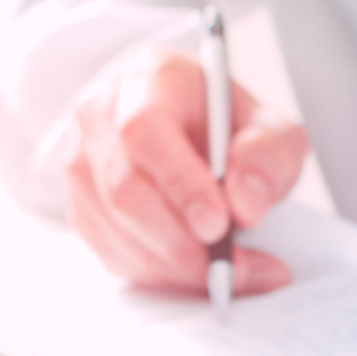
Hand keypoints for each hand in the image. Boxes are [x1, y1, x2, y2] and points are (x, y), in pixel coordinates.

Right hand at [65, 45, 307, 291]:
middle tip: (233, 267)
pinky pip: (115, 255)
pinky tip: (200, 271)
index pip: (144, 131)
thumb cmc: (232, 131)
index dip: (179, 184)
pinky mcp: (83, 208)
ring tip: (232, 274)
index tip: (218, 225)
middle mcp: (102, 116)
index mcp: (148, 79)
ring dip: (177, 267)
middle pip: (124, 192)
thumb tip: (244, 204)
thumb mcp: (274, 131)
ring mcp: (82, 163)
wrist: (200, 137)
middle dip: (182, 243)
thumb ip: (269, 158)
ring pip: (116, 231)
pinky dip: (162, 276)